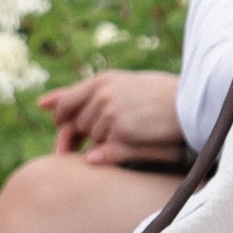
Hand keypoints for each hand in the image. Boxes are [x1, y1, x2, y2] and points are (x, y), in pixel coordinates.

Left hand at [41, 68, 188, 168]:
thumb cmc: (160, 94)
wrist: (190, 102)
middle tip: (93, 144)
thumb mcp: (122, 85)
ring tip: (131, 132)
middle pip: (77, 123)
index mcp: (103, 80)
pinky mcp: (121, 130)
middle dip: (81, 135)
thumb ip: (84, 93)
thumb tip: (41, 103)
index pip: (66, 101)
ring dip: (104, 140)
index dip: (59, 117)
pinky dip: (111, 152)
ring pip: (92, 137)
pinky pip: (105, 149)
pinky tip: (128, 144)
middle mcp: (102, 94)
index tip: (59, 127)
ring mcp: (110, 112)